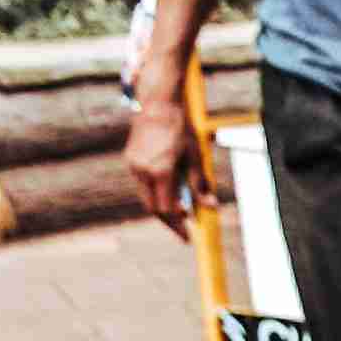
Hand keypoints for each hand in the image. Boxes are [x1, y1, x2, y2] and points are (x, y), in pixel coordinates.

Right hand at [126, 87, 195, 226]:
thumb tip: (211, 206)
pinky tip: (166, 195)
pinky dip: (153, 194)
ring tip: (177, 215)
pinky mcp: (130, 160)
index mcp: (160, 172)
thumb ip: (200, 183)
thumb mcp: (195, 157)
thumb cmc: (180, 129)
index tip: (187, 236)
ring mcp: (133, 166)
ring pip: (145, 197)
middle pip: (153, 208)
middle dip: (168, 222)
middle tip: (183, 231)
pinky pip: (141, 185)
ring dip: (160, 208)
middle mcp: (143, 171)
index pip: (167, 209)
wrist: (157, 105)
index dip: (178, 225)